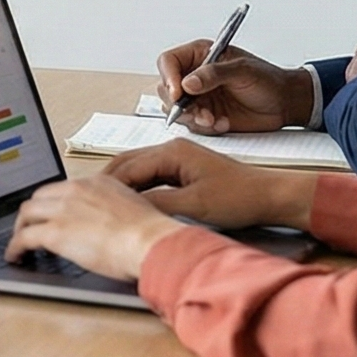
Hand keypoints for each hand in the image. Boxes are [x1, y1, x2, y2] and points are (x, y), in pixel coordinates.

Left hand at [3, 173, 181, 281]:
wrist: (150, 242)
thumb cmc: (150, 233)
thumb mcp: (133, 208)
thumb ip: (115, 208)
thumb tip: (112, 222)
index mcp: (95, 182)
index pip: (62, 188)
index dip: (51, 203)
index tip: (50, 212)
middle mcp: (74, 191)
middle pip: (39, 198)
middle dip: (33, 213)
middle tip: (30, 227)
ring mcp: (62, 210)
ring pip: (26, 214)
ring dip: (20, 228)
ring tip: (19, 242)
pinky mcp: (54, 232)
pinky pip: (23, 237)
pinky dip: (15, 247)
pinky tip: (15, 256)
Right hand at [105, 139, 319, 231]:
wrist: (269, 196)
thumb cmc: (238, 197)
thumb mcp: (195, 205)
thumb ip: (158, 203)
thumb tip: (128, 208)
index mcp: (171, 151)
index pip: (127, 167)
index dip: (107, 186)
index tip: (90, 201)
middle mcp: (171, 148)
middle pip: (127, 162)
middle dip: (107, 181)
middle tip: (87, 200)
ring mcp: (177, 157)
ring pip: (137, 168)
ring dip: (121, 184)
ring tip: (103, 203)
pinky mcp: (183, 168)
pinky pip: (151, 174)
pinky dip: (137, 186)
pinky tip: (131, 201)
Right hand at [155, 39, 313, 132]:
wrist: (285, 104)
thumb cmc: (268, 80)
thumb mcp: (243, 70)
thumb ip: (214, 74)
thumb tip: (188, 83)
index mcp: (199, 55)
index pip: (169, 62)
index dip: (169, 77)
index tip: (179, 94)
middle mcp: (194, 76)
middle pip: (166, 88)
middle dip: (179, 104)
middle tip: (200, 112)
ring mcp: (198, 97)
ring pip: (175, 109)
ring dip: (192, 117)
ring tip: (213, 120)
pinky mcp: (205, 116)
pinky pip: (191, 125)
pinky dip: (204, 127)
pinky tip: (222, 123)